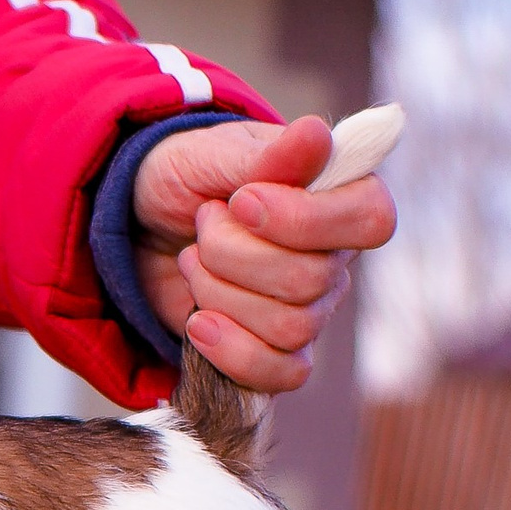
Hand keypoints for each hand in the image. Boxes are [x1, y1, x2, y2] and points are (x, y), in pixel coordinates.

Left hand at [132, 113, 396, 390]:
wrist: (138, 225)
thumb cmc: (185, 177)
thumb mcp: (211, 153)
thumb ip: (265, 155)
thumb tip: (318, 135)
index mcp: (339, 197)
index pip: (373, 219)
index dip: (305, 220)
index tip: (242, 201)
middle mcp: (334, 258)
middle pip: (311, 282)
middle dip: (232, 254)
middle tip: (202, 225)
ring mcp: (308, 309)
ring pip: (289, 329)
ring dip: (219, 293)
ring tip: (193, 260)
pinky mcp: (273, 349)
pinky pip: (282, 375)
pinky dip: (232, 353)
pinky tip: (197, 322)